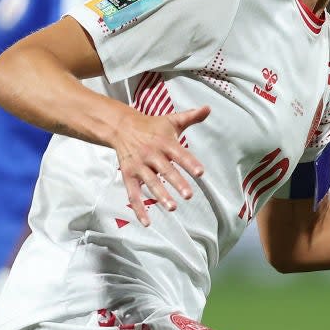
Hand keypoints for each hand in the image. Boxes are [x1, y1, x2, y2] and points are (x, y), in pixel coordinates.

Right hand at [111, 106, 210, 224]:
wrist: (121, 126)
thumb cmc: (152, 126)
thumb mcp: (171, 120)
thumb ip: (191, 117)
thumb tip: (208, 108)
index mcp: (165, 142)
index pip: (180, 154)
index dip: (190, 163)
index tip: (200, 172)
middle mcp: (152, 154)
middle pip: (166, 170)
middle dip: (177, 182)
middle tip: (189, 195)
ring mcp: (139, 166)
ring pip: (150, 182)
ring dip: (160, 195)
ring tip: (172, 207)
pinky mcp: (129, 175)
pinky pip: (133, 193)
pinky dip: (138, 208)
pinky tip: (147, 221)